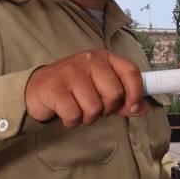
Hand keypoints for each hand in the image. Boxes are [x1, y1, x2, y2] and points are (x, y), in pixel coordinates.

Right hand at [25, 50, 147, 126]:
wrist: (36, 89)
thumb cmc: (73, 89)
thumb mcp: (100, 87)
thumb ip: (122, 97)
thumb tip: (143, 108)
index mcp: (104, 57)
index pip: (131, 72)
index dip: (135, 94)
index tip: (131, 108)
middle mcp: (89, 59)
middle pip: (114, 94)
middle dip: (106, 109)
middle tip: (93, 107)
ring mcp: (71, 71)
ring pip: (95, 107)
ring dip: (87, 117)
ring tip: (77, 109)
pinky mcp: (55, 87)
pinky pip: (75, 115)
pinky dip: (71, 121)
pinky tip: (64, 113)